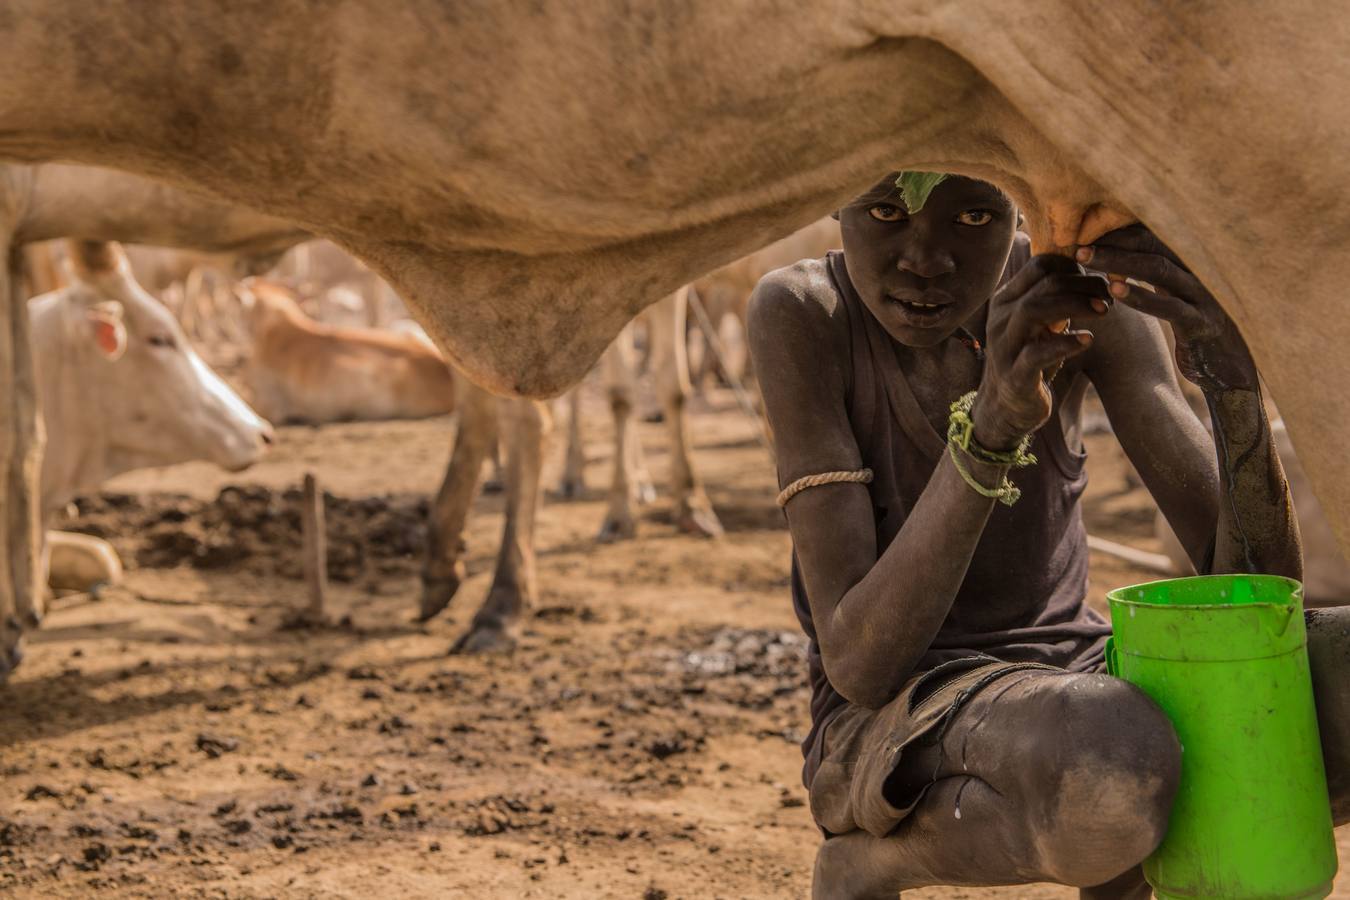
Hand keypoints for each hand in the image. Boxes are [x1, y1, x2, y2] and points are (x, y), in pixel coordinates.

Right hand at [971, 254, 1110, 449]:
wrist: (1006, 408)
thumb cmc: (1030, 360)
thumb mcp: (1038, 325)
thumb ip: (1053, 300)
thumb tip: (1092, 273)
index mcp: (1007, 301)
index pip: (1040, 265)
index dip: (1074, 266)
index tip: (1099, 280)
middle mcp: (1001, 319)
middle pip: (1043, 284)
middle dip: (1084, 284)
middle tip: (1111, 294)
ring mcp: (1005, 347)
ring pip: (1033, 310)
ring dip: (1074, 304)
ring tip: (1104, 310)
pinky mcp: (1014, 376)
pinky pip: (1036, 354)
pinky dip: (1065, 343)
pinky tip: (1088, 340)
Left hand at [1077, 226, 1257, 391]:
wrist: (1229, 368)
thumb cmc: (1192, 329)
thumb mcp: (1173, 298)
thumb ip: (1152, 278)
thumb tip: (1110, 266)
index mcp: (1187, 262)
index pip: (1149, 235)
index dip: (1116, 231)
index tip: (1082, 232)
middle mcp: (1196, 270)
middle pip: (1151, 244)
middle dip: (1112, 240)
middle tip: (1075, 243)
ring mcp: (1202, 295)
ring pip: (1158, 268)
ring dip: (1118, 261)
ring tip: (1085, 258)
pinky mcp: (1201, 322)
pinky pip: (1169, 306)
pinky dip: (1141, 296)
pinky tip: (1113, 290)